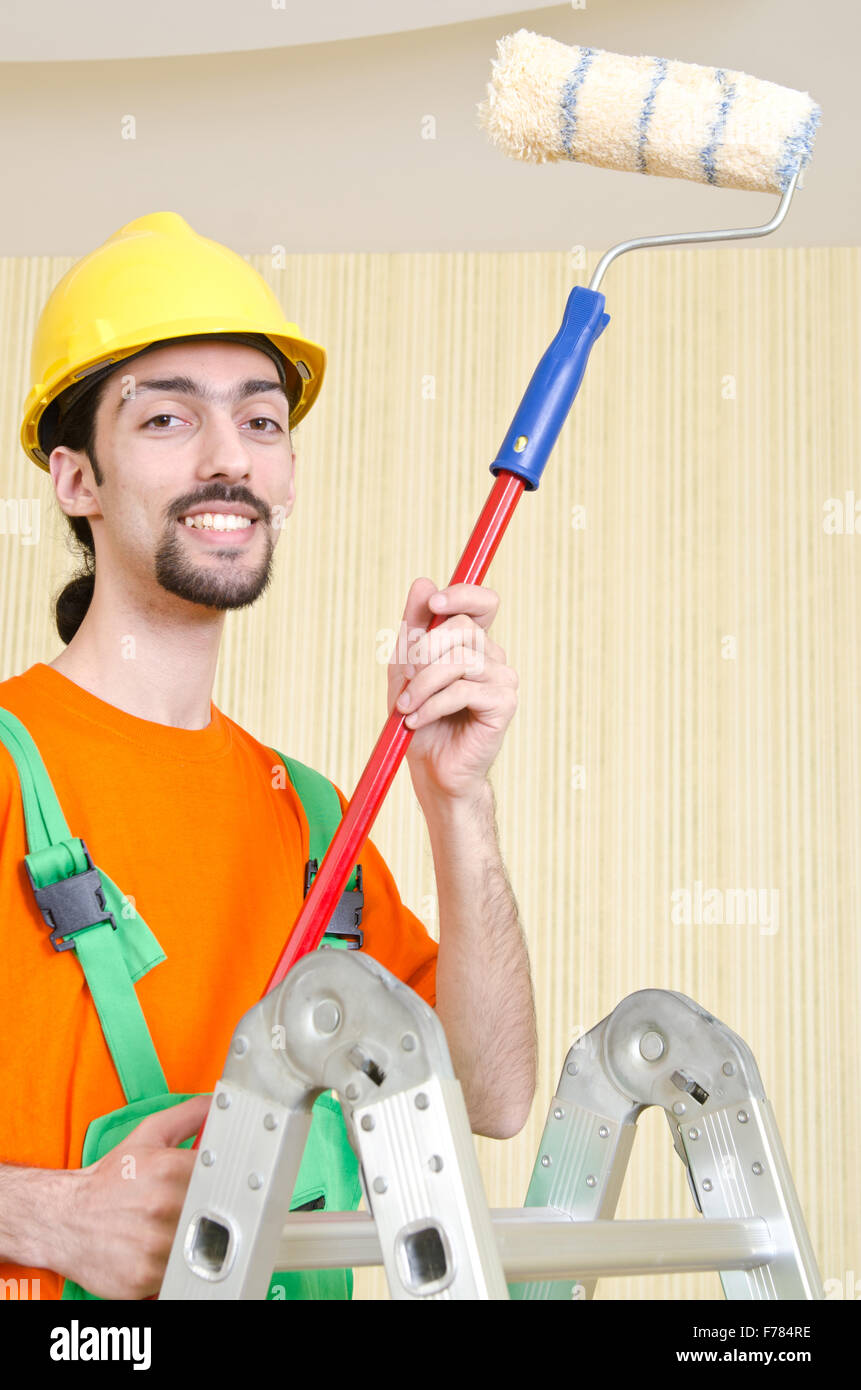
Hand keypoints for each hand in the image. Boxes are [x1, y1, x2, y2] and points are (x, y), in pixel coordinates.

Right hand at [55, 1095, 210, 1299]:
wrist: (63, 1218)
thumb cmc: (110, 1180)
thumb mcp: (148, 1136)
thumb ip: (189, 1115)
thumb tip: (218, 1101)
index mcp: (169, 1169)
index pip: (222, 1174)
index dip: (225, 1180)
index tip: (220, 1183)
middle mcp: (163, 1206)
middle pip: (214, 1212)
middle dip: (208, 1211)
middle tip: (193, 1210)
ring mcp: (154, 1245)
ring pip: (198, 1246)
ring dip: (191, 1241)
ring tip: (172, 1230)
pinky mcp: (145, 1277)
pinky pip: (178, 1274)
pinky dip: (173, 1266)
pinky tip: (156, 1251)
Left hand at [387, 578, 517, 804]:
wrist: (432, 768)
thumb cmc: (419, 717)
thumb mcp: (406, 667)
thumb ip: (414, 626)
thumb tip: (423, 582)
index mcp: (474, 644)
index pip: (483, 602)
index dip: (463, 593)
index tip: (434, 602)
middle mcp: (493, 656)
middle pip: (463, 627)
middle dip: (424, 651)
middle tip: (405, 679)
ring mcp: (503, 679)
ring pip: (460, 660)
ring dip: (423, 685)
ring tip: (406, 708)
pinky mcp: (504, 704)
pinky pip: (464, 689)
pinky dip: (432, 705)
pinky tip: (417, 722)